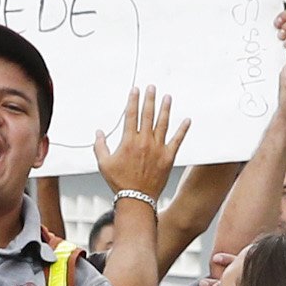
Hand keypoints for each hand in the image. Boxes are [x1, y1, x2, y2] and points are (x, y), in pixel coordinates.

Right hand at [95, 86, 187, 200]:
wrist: (137, 198)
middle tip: (152, 87)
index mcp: (129, 141)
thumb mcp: (104, 164)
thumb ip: (100, 146)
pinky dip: (183, 129)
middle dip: (150, 99)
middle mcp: (144, 141)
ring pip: (163, 123)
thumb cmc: (119, 182)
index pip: (131, 115)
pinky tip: (187, 120)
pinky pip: (177, 140)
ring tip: (167, 97)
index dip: (133, 100)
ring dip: (165, 109)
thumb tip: (99, 133)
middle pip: (148, 115)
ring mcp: (158, 148)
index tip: (135, 90)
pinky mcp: (168, 157)